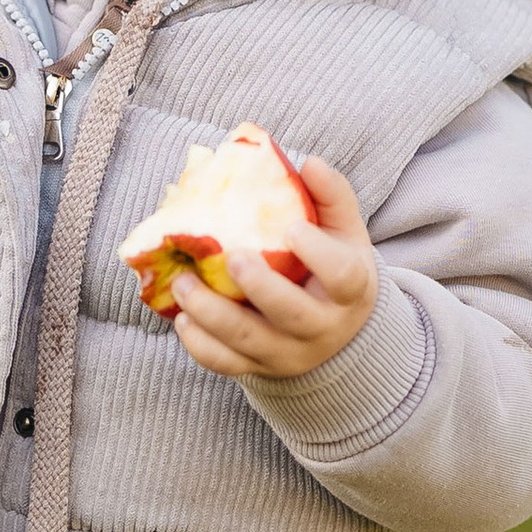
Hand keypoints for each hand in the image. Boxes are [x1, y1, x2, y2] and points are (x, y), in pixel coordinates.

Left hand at [169, 154, 377, 381]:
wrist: (337, 333)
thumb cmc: (335, 268)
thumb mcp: (345, 234)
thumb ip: (331, 197)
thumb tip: (309, 163)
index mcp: (349, 290)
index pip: (343, 276)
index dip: (318, 254)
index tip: (292, 229)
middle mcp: (322, 328)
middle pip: (292, 314)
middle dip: (259, 287)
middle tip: (229, 257)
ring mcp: (288, 353)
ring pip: (249, 342)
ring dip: (212, 314)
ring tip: (183, 282)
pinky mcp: (259, 368)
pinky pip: (226, 364)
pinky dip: (200, 345)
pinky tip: (181, 318)